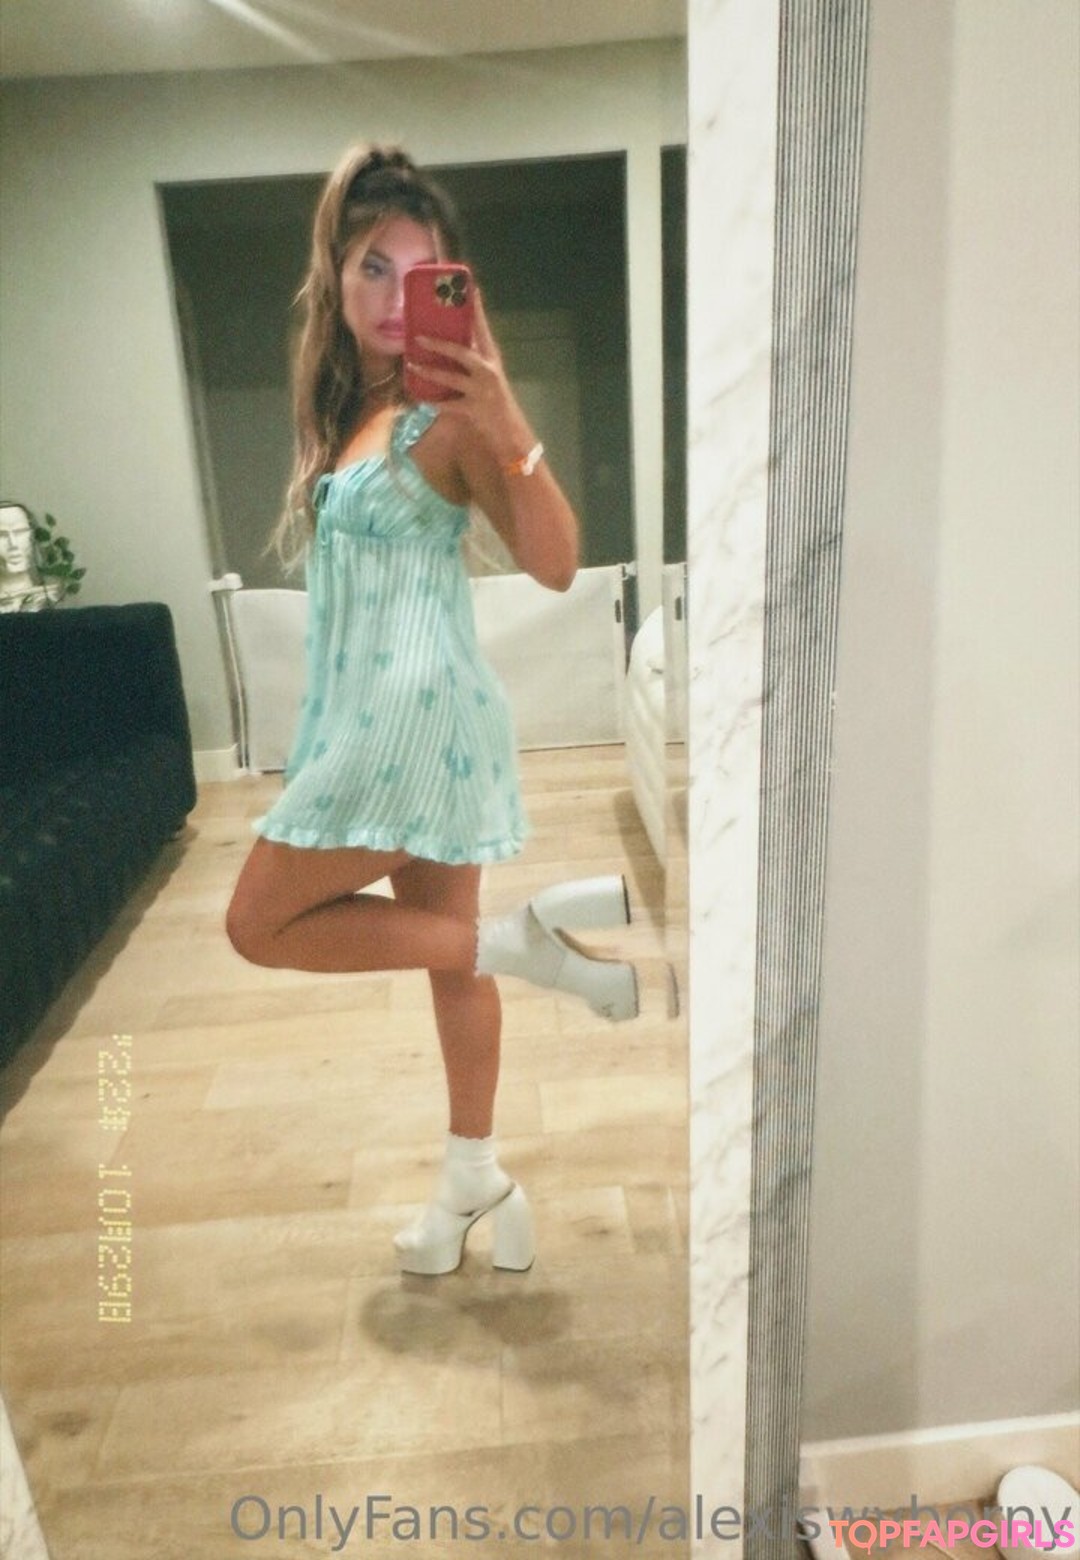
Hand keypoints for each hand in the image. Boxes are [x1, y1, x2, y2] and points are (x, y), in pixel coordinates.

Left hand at [409, 287, 530, 459]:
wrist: (509, 431)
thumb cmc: (496, 400)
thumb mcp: (488, 375)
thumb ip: (472, 360)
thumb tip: (447, 345)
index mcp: (491, 358)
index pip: (483, 329)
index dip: (476, 309)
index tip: (470, 288)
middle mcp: (487, 371)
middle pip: (461, 351)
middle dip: (438, 343)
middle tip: (418, 336)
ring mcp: (480, 391)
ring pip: (450, 377)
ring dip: (429, 371)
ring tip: (412, 364)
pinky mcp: (472, 409)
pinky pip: (447, 403)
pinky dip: (433, 400)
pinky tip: (420, 397)